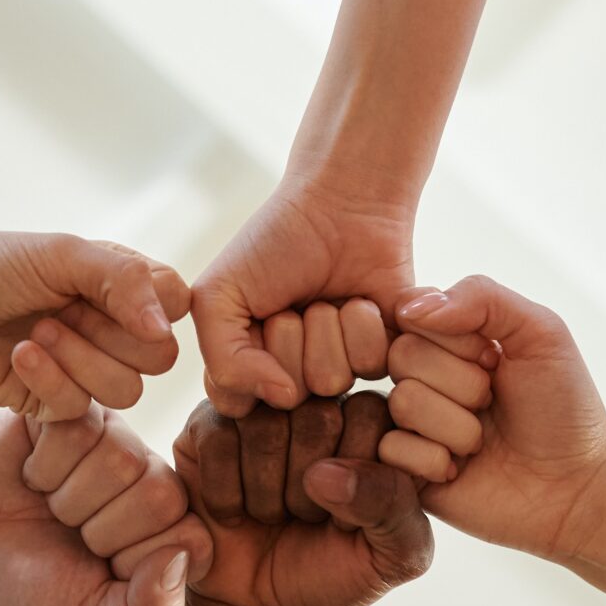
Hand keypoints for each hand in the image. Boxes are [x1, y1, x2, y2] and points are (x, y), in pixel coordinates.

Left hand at [0, 233, 190, 420]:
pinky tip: (18, 356)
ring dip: (77, 360)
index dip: (152, 307)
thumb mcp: (59, 253)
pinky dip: (49, 380)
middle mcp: (110, 327)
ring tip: (35, 333)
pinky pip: (80, 409)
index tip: (106, 291)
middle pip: (159, 356)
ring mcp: (85, 367)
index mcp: (120, 284)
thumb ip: (122, 280)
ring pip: (127, 390)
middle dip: (109, 335)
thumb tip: (165, 328)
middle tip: (61, 311)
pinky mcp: (55, 403)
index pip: (177, 304)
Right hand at [21, 404, 213, 585]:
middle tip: (65, 530)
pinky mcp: (70, 409)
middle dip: (97, 527)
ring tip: (46, 501)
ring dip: (67, 494)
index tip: (97, 567)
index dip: (134, 560)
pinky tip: (30, 473)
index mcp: (166, 530)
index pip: (191, 538)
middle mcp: (147, 478)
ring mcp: (110, 438)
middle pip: (158, 493)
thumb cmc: (24, 588)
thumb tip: (181, 557)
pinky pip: (79, 424)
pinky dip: (45, 463)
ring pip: (120, 455)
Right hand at [173, 393, 431, 605]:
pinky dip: (226, 494)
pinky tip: (235, 513)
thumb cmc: (334, 571)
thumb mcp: (393, 555)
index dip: (358, 477)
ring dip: (267, 493)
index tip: (351, 517)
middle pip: (317, 415)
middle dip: (309, 488)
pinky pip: (217, 439)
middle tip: (304, 516)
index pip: (371, 413)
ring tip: (271, 514)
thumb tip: (328, 471)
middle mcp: (317, 401)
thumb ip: (393, 507)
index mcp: (374, 421)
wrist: (258, 604)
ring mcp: (258, 409)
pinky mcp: (208, 425)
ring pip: (264, 425)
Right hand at [191, 184, 414, 416]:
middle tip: (291, 300)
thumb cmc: (274, 243)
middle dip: (287, 337)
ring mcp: (340, 367)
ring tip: (326, 295)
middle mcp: (293, 375)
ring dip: (326, 326)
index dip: (242, 363)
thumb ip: (224, 359)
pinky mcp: (384, 354)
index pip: (236, 404)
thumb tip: (284, 398)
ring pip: (330, 382)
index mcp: (247, 365)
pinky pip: (373, 365)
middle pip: (287, 396)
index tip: (250, 315)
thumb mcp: (220, 294)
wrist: (339, 202)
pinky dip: (363, 323)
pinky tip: (359, 297)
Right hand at [383, 277, 605, 560]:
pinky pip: (391, 448)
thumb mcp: (540, 332)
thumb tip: (408, 309)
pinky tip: (460, 469)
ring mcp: (410, 421)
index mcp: (448, 335)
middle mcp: (421, 374)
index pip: (412, 310)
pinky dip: (434, 461)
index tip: (496, 359)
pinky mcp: (403, 468)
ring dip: (457, 427)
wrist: (574, 488)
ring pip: (402, 401)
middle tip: (493, 403)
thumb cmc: (564, 408)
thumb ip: (481, 296)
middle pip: (402, 355)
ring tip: (482, 442)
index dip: (458, 339)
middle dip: (463, 384)